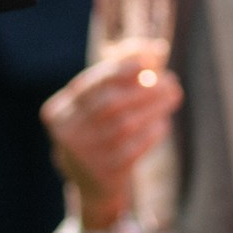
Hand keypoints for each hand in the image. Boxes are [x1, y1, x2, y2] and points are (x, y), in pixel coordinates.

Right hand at [40, 53, 182, 231]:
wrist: (92, 183)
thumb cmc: (98, 129)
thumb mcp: (98, 102)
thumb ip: (122, 71)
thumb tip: (155, 50)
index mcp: (59, 111)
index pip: (88, 84)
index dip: (119, 69)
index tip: (148, 61)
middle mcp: (68, 133)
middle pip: (108, 104)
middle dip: (143, 89)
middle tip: (170, 81)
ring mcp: (85, 156)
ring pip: (124, 125)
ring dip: (154, 107)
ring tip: (173, 95)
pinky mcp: (105, 173)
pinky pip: (133, 148)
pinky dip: (151, 132)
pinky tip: (163, 122)